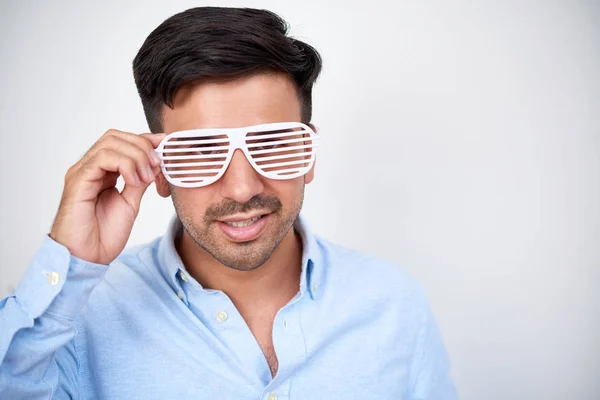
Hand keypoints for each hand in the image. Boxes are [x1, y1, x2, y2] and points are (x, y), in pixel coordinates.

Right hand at [49, 129, 165, 264]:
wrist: (88, 257)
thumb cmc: (103, 235)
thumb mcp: (130, 202)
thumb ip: (140, 181)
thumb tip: (155, 163)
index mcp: (102, 172)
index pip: (122, 142)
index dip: (146, 140)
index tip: (166, 145)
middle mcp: (90, 167)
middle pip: (115, 137)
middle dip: (142, 146)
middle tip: (156, 166)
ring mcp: (82, 172)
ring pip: (109, 143)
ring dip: (135, 156)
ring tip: (146, 177)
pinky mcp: (78, 181)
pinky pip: (101, 159)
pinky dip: (124, 164)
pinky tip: (134, 181)